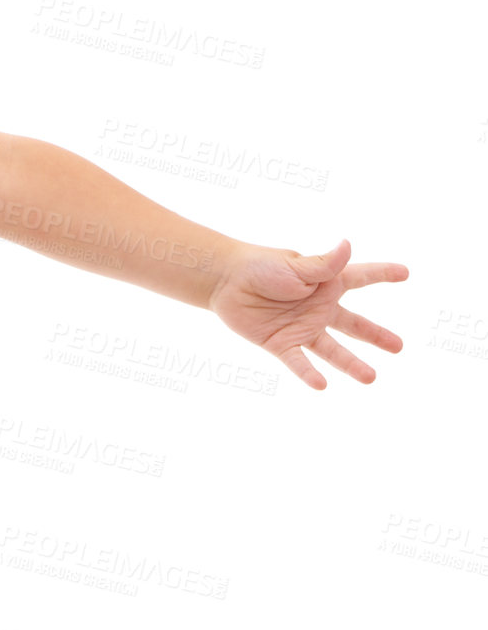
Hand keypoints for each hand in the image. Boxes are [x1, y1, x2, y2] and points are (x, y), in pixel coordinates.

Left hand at [207, 239, 407, 389]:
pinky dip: (309, 374)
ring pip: (332, 350)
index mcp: (325, 284)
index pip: (361, 278)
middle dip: (376, 336)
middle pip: (353, 324)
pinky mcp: (281, 343)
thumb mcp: (296, 265)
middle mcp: (318, 308)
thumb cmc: (260, 266)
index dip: (383, 274)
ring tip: (371, 378)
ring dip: (351, 364)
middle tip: (399, 347)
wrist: (224, 281)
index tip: (406, 273)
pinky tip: (322, 385)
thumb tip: (347, 244)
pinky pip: (298, 362)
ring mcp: (301, 328)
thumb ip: (323, 264)